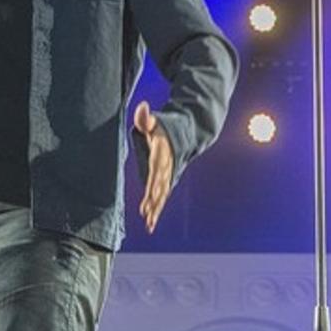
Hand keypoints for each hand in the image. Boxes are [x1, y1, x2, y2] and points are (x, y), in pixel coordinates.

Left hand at [134, 101, 172, 233]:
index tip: (148, 194)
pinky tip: (150, 223)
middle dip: (154, 200)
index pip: (156, 170)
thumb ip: (146, 117)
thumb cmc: (164, 128)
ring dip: (155, 209)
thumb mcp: (155, 121)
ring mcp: (167, 175)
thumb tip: (142, 107)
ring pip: (161, 195)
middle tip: (146, 214)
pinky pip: (161, 196)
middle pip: (160, 186)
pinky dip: (156, 209)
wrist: (187, 133)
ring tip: (149, 224)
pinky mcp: (166, 180)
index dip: (153, 182)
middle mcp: (166, 168)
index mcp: (162, 154)